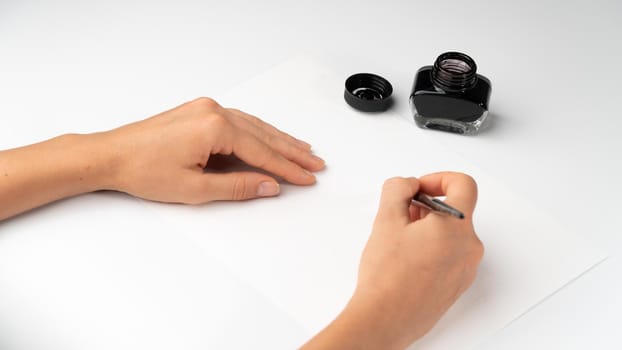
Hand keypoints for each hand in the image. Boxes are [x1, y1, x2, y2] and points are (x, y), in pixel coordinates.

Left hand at [0, 97, 324, 219]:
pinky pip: (240, 121)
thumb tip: (269, 186)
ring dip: (279, 139)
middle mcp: (214, 111)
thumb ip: (238, 186)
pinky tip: (271, 138)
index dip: (288, 169)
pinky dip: (259, 132)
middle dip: (291, 151)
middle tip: (315, 163)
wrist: (111, 155)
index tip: (308, 177)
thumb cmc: (144, 171)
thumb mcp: (195, 188)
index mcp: (215, 128)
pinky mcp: (199, 111)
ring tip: (302, 150)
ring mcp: (206, 108)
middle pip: (264, 135)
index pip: (262, 152)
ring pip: (255, 125)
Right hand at [303, 172, 482, 349]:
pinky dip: (432, 249)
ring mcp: (465, 269)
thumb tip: (408, 185)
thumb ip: (398, 189)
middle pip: (455, 211)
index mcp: (457, 227)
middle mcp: (469, 248)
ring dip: (428, 229)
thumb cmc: (387, 276)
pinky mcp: (457, 285)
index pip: (463, 184)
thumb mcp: (386, 219)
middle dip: (427, 207)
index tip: (418, 189)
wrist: (385, 318)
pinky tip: (407, 260)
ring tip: (400, 242)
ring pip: (451, 234)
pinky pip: (450, 256)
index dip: (438, 179)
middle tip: (400, 216)